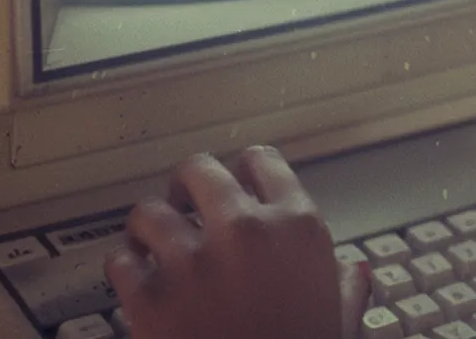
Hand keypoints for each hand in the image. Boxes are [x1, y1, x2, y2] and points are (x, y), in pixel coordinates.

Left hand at [102, 147, 368, 338]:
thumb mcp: (338, 315)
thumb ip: (345, 285)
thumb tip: (354, 273)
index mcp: (296, 226)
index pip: (262, 160)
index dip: (244, 171)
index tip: (235, 183)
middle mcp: (245, 230)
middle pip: (198, 170)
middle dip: (187, 186)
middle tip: (185, 204)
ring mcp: (193, 261)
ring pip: (149, 211)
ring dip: (149, 227)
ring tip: (152, 242)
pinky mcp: (150, 297)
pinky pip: (120, 260)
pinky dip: (125, 268)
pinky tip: (137, 279)